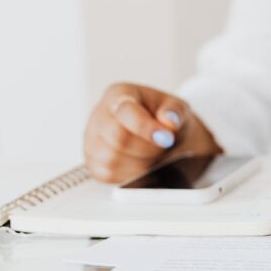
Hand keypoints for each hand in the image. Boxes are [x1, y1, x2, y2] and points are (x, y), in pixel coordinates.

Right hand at [84, 83, 220, 183]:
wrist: (162, 136)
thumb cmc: (166, 119)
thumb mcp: (178, 108)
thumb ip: (175, 111)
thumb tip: (169, 121)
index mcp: (120, 94)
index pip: (126, 112)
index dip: (146, 128)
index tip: (167, 138)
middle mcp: (100, 116)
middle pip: (119, 139)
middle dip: (148, 148)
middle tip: (164, 147)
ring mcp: (92, 140)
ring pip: (113, 160)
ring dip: (142, 164)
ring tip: (155, 155)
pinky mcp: (93, 163)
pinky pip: (110, 175)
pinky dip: (132, 175)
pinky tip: (144, 165)